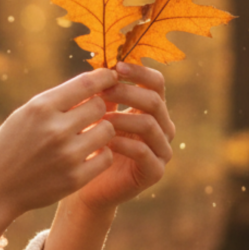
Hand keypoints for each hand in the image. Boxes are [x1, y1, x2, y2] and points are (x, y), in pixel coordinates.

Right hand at [0, 68, 119, 229]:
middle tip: (91, 114)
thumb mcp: (24, 116)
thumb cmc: (7, 146)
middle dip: (98, 107)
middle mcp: (55, 129)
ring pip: (107, 131)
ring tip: (88, 135)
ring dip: (102, 130)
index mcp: (40, 108)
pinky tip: (88, 154)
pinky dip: (100, 154)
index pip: (87, 83)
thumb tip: (96, 87)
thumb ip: (57, 102)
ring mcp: (67, 155)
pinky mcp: (75, 178)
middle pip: (100, 106)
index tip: (110, 77)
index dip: (104, 77)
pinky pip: (106, 157)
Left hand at [71, 61, 174, 213]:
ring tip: (98, 118)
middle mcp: (162, 127)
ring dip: (122, 118)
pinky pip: (144, 152)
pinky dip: (123, 144)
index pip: (156, 82)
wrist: (85, 186)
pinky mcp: (155, 172)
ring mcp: (162, 150)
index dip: (139, 72)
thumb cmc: (87, 144)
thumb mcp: (94, 114)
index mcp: (151, 109)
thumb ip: (101, 93)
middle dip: (127, 93)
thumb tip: (99, 64)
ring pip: (150, 125)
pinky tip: (104, 141)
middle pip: (154, 100)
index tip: (116, 66)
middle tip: (102, 92)